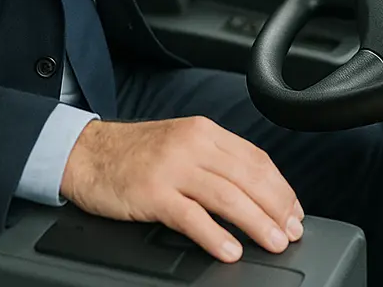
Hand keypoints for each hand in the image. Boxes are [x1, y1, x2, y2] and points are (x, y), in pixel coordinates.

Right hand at [62, 118, 303, 263]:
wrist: (88, 153)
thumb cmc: (136, 153)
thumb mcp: (182, 143)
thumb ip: (216, 160)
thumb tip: (256, 190)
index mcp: (204, 131)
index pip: (255, 158)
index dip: (280, 187)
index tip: (294, 210)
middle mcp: (193, 144)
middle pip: (248, 176)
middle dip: (276, 207)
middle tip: (292, 231)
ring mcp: (173, 167)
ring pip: (227, 196)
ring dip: (257, 222)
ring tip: (274, 242)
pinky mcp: (153, 192)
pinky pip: (192, 216)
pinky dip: (215, 235)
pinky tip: (230, 250)